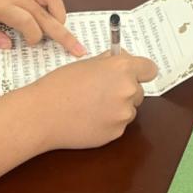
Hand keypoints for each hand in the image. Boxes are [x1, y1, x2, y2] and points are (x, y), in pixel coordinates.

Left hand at [0, 0, 85, 55]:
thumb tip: (9, 45)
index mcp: (0, 4)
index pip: (26, 21)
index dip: (34, 36)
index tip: (31, 43)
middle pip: (45, 15)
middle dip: (63, 35)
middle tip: (78, 50)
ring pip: (52, 1)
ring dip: (62, 19)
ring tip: (67, 34)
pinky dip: (59, 6)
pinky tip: (59, 18)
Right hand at [18, 50, 158, 149]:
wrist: (42, 114)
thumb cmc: (59, 85)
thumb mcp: (86, 63)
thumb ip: (109, 62)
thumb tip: (122, 59)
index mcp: (122, 68)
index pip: (150, 69)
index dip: (141, 71)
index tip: (134, 74)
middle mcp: (128, 90)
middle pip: (139, 90)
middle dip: (124, 90)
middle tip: (101, 91)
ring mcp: (123, 114)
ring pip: (128, 109)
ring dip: (116, 108)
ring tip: (90, 106)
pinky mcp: (116, 133)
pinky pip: (118, 124)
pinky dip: (108, 122)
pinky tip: (88, 118)